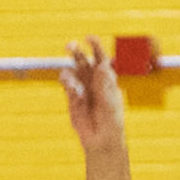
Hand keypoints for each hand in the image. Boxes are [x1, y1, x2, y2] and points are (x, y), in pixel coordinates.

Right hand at [60, 37, 123, 152]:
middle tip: (70, 46)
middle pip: (83, 60)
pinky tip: (75, 92)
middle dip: (76, 51)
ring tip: (73, 83)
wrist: (101, 141)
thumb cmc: (112, 122)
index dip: (95, 45)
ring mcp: (82, 88)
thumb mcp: (111, 103)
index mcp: (107, 78)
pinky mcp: (72, 98)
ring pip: (72, 70)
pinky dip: (68, 84)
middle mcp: (93, 80)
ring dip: (70, 70)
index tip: (89, 38)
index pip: (101, 57)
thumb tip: (103, 65)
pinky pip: (67, 85)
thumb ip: (105, 85)